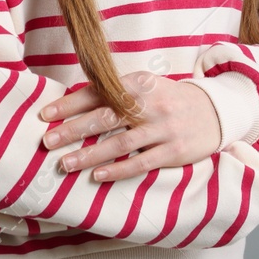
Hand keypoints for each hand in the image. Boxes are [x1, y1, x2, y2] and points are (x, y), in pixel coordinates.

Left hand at [37, 70, 221, 182]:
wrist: (213, 112)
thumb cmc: (167, 99)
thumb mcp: (145, 87)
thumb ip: (115, 93)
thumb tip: (73, 103)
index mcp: (139, 83)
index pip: (98, 92)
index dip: (70, 103)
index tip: (45, 114)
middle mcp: (150, 104)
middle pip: (105, 117)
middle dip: (73, 129)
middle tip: (47, 140)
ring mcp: (163, 128)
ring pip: (120, 143)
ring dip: (90, 154)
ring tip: (65, 163)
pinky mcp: (174, 151)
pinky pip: (141, 163)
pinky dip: (118, 170)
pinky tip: (97, 176)